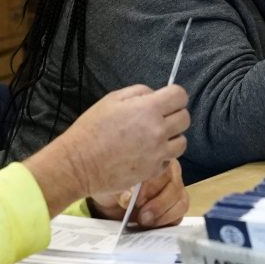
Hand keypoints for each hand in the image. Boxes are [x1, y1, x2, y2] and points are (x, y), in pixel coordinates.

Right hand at [21, 84, 188, 214]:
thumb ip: (139, 93)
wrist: (79, 164)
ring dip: (171, 138)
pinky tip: (147, 154)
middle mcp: (158, 130)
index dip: (174, 96)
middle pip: (185, 118)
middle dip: (174, 116)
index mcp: (148, 109)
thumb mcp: (112, 100)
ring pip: (182, 142)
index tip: (167, 101)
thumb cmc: (91, 129)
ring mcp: (157, 153)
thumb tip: (155, 95)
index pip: (180, 96)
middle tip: (159, 119)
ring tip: (154, 138)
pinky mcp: (153, 170)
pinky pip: (169, 160)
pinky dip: (162, 157)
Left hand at [90, 159, 189, 228]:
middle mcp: (171, 174)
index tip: (136, 200)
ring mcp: (176, 191)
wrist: (113, 203)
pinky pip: (180, 214)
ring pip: (181, 201)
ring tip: (145, 221)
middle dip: (158, 204)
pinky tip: (152, 225)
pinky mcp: (177, 208)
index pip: (162, 171)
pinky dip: (167, 221)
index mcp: (156, 161)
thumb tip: (128, 198)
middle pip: (175, 187)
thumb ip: (119, 190)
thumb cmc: (115, 188)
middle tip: (142, 216)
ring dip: (163, 214)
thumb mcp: (112, 187)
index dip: (151, 187)